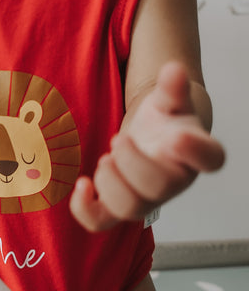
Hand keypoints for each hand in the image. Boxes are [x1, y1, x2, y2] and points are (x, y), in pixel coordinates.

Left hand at [70, 62, 224, 231]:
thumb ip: (172, 87)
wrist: (151, 140)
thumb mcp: (170, 100)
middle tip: (119, 139)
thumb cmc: (164, 122)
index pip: (210, 159)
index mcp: (195, 153)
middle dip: (134, 163)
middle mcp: (174, 181)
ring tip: (104, 160)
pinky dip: (85, 210)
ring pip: (131, 209)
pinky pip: (101, 221)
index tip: (176, 135)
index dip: (196, 151)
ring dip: (111, 184)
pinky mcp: (116, 205)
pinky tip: (81, 185)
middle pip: (161, 187)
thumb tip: (173, 69)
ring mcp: (146, 197)